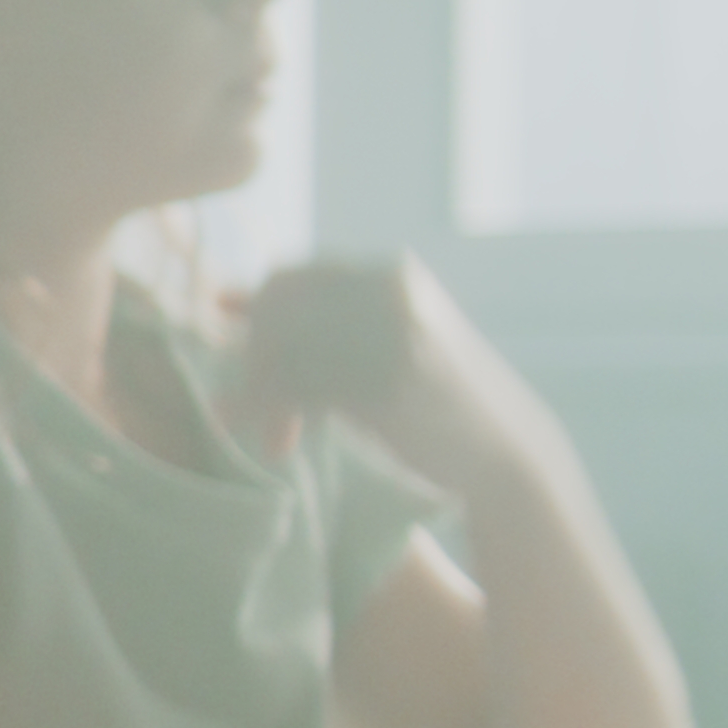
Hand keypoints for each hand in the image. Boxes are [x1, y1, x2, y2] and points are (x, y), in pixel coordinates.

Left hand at [228, 253, 535, 480]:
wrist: (507, 453)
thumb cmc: (429, 400)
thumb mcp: (372, 344)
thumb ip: (307, 319)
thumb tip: (221, 298)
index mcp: (388, 275)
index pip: (285, 282)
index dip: (258, 328)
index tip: (258, 371)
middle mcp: (390, 293)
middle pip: (275, 316)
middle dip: (256, 366)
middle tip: (261, 414)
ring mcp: (392, 335)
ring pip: (281, 353)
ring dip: (263, 398)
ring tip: (276, 434)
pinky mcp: (388, 384)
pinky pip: (296, 388)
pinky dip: (272, 415)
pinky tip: (277, 442)